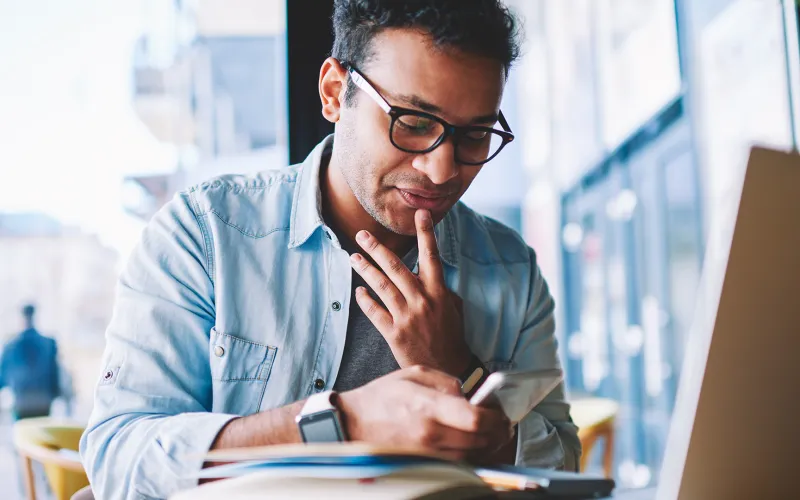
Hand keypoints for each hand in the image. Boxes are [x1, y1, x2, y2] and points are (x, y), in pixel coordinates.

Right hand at [337, 366, 512, 459]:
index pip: (475, 419)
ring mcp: (426, 453)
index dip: (497, 419)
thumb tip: (470, 396)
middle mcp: (430, 434)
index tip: (502, 414)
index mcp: (429, 407)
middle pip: (480, 441)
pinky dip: (470, 455)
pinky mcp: (423, 463)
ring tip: (490, 433)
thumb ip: (447, 383)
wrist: (354, 422)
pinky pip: (457, 464)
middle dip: (498, 434)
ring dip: (487, 446)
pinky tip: (471, 444)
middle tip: (503, 425)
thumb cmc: (383, 396)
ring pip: (472, 456)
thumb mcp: (415, 374)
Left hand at [350, 209, 470, 375]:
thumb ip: (439, 289)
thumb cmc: (451, 337)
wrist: (450, 369)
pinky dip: (365, 300)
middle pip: (396, 267)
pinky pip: (375, 312)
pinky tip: (358, 292)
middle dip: (377, 249)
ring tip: (353, 257)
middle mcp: (422, 300)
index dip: (426, 234)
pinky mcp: (394, 333)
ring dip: (365, 270)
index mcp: (438, 291)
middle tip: (362, 234)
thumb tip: (425, 274)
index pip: (431, 256)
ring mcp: (407, 316)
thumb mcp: (452, 308)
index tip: (421, 214)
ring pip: (381, 286)